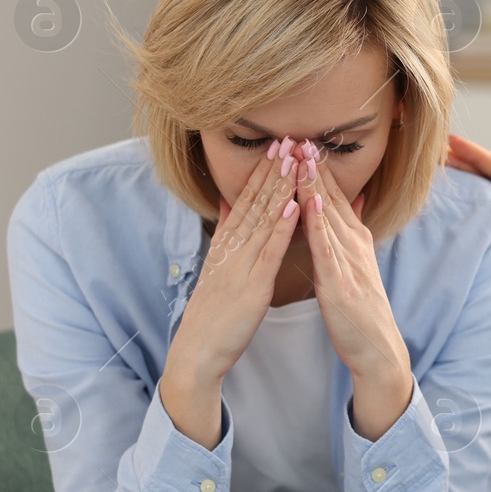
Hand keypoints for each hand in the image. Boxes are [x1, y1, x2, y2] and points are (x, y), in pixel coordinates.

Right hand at [172, 139, 301, 388]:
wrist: (196, 352)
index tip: (278, 145)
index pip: (246, 201)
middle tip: (289, 138)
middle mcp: (232, 249)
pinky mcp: (251, 285)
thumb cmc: (213, 315)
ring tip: (294, 159)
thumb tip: (228, 205)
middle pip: (254, 202)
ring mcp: (241, 265)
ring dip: (279, 187)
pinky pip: (269, 251)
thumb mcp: (218, 268)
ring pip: (262, 219)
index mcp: (226, 245)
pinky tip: (293, 206)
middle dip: (273, 169)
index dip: (263, 172)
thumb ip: (225, 237)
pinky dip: (281, 227)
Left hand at [292, 141, 412, 437]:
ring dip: (316, 185)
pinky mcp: (341, 282)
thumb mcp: (353, 266)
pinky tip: (308, 204)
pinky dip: (317, 224)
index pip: (333, 196)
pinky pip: (327, 248)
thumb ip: (345, 236)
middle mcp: (354, 245)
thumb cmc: (359, 311)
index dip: (318, 168)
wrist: (377, 348)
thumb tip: (343, 206)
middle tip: (300, 134)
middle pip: (332, 198)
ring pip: (329, 216)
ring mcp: (349, 262)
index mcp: (353, 241)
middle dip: (316, 166)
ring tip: (302, 157)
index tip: (302, 140)